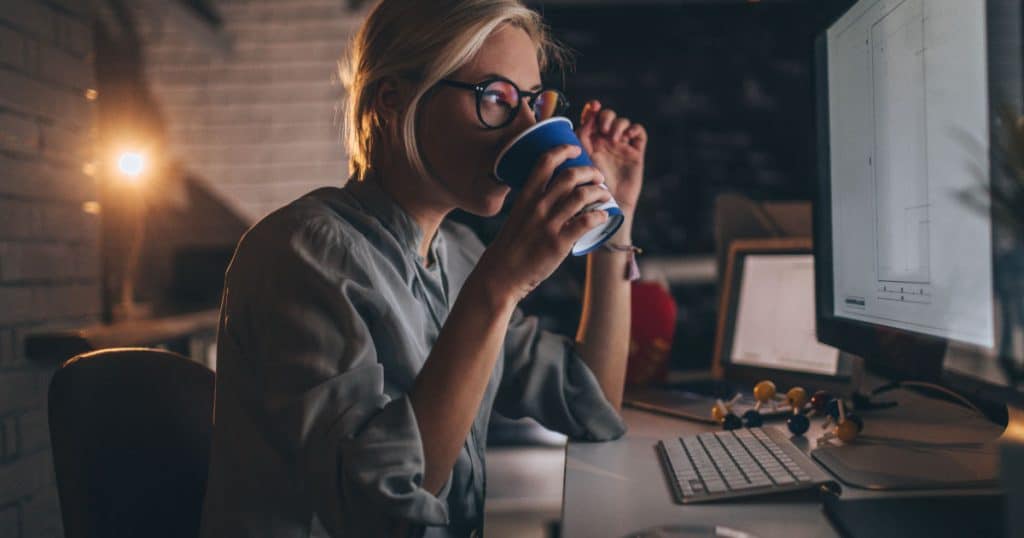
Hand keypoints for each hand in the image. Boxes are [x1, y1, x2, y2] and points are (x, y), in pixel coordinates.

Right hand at [477, 145, 611, 303]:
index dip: (563, 150)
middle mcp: (538, 206)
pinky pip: (586, 222)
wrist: (502, 274)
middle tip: (597, 177)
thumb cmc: (511, 245)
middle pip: (570, 175)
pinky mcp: (559, 242)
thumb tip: (557, 195)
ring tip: (605, 194)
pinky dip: (600, 215)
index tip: (576, 150)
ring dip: (599, 192)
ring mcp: (549, 224)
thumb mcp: (518, 216)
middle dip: (590, 171)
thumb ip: (534, 204)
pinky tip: (604, 216)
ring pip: (582, 196)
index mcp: (526, 196)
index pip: (545, 162)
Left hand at [576, 100, 646, 214]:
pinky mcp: (635, 153)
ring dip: (618, 124)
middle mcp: (604, 143)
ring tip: (612, 137)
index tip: (592, 107)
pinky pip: (639, 132)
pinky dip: (633, 129)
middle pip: (608, 116)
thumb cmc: (586, 190)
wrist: (605, 208)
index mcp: (588, 143)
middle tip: (602, 129)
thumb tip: (579, 121)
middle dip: (606, 117)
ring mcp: (621, 147)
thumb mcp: (578, 163)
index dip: (592, 109)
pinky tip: (626, 137)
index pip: (591, 118)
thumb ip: (577, 142)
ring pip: (623, 122)